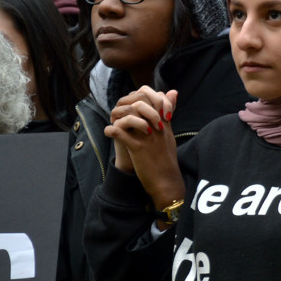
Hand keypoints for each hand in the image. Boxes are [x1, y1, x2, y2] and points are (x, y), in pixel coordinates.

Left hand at [105, 87, 182, 208]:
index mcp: (164, 125)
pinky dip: (112, 131)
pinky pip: (121, 133)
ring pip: (130, 115)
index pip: (156, 100)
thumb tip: (172, 101)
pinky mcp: (138, 148)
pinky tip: (108, 132)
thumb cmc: (166, 161)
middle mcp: (156, 127)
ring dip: (118, 116)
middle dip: (127, 104)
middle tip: (119, 112)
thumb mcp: (169, 137)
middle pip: (142, 103)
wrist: (166, 181)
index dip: (141, 99)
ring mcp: (147, 137)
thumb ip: (168, 119)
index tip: (131, 107)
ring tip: (113, 121)